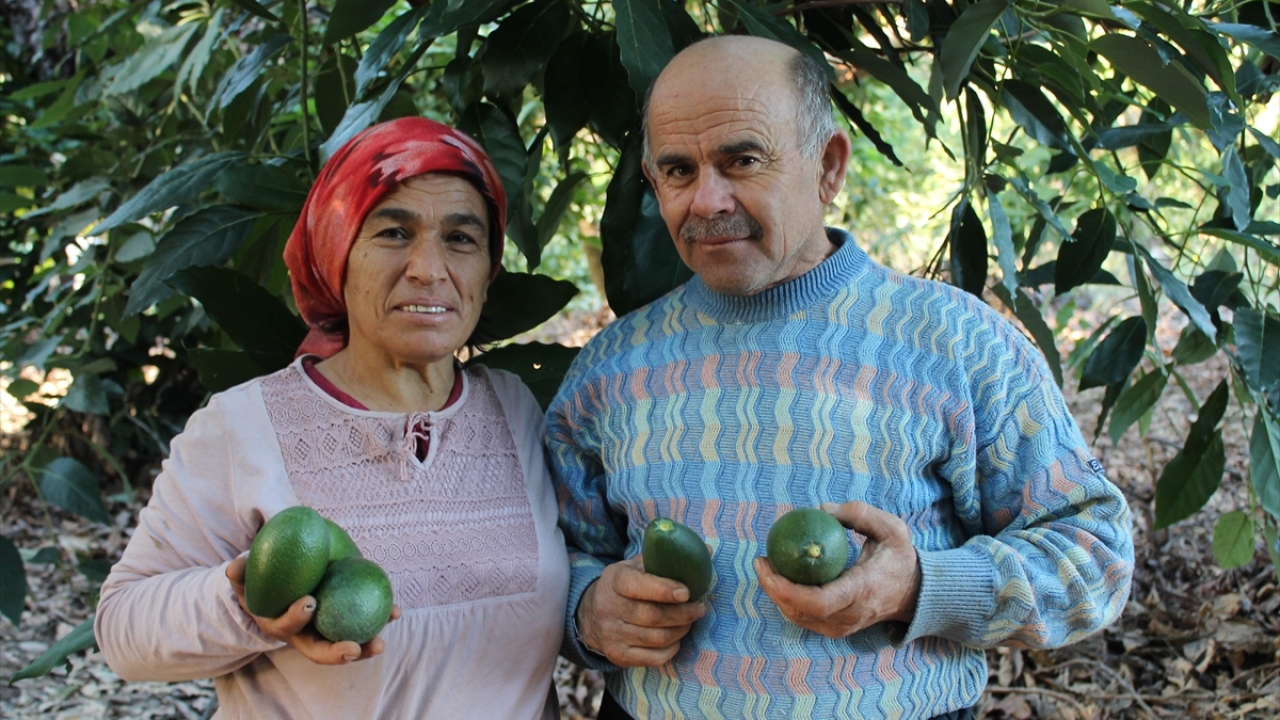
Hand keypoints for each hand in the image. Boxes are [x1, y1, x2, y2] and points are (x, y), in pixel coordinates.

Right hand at [225, 556, 401, 664]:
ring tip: (381, 642)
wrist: (282, 588)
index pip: (287, 626)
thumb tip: (234, 567)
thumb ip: (241, 573)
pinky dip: (379, 621)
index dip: (296, 618)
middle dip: (337, 653)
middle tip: (355, 647)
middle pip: (320, 651)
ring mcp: (325, 634)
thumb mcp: (248, 577)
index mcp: (281, 625)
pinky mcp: (344, 626)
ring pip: (346, 646)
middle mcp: (304, 636)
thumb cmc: (265, 580)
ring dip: (365, 647)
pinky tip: (396, 611)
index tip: (308, 603)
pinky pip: (363, 626)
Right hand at [576, 554, 706, 666]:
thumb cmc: (625, 586)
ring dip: (680, 630)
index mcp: (614, 580)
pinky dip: (671, 649)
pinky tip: (676, 638)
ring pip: (656, 638)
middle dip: (682, 614)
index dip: (663, 590)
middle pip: (652, 616)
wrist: (592, 615)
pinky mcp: (618, 655)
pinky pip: (654, 658)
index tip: (686, 592)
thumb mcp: (638, 566)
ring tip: (689, 621)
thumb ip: (667, 559)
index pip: (637, 585)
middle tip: (699, 608)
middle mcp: (608, 608)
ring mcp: (611, 634)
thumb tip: (707, 550)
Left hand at [754, 501, 920, 638]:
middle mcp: (850, 614)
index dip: (788, 589)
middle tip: (761, 561)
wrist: (915, 594)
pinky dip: (787, 600)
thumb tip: (821, 509)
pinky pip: (804, 618)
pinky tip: (779, 578)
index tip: (769, 567)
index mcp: (863, 590)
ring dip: (776, 594)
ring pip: (799, 617)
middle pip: (801, 611)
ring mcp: (842, 626)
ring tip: (766, 566)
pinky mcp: (836, 629)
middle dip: (773, 588)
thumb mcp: (892, 528)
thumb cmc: (900, 558)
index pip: (820, 601)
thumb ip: (859, 513)